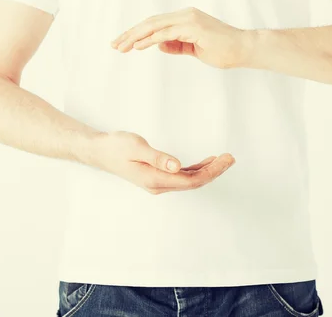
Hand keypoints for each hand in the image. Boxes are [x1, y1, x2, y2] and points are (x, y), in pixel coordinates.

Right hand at [94, 131, 235, 194]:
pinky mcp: (158, 175)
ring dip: (208, 170)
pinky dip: (197, 169)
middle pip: (194, 182)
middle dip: (215, 171)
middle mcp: (159, 185)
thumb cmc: (116, 147)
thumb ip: (158, 158)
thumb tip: (177, 166)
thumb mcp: (137, 148)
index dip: (212, 172)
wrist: (100, 151)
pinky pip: (182, 176)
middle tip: (231, 158)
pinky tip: (207, 162)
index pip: (191, 181)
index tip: (226, 160)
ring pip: (190, 179)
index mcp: (155, 180)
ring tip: (225, 159)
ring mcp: (159, 182)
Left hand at [110, 7, 253, 68]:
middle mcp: (185, 15)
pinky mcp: (193, 27)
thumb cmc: (223, 50)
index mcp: (185, 18)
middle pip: (150, 22)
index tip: (123, 43)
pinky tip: (137, 46)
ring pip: (154, 25)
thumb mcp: (194, 49)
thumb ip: (177, 46)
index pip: (155, 24)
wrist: (244, 49)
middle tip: (114, 44)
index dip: (137, 33)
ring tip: (121, 46)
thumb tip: (158, 45)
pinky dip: (149, 39)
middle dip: (130, 33)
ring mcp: (189, 19)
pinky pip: (166, 33)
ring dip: (135, 36)